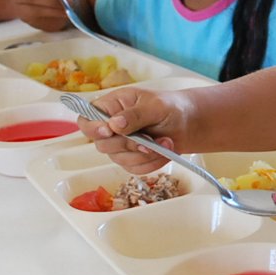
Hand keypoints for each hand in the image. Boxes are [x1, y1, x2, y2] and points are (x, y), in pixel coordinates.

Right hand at [77, 87, 195, 173]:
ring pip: (120, 160)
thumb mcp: (155, 105)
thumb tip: (115, 124)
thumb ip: (135, 114)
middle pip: (103, 145)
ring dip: (145, 154)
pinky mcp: (132, 159)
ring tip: (166, 142)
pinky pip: (135, 168)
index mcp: (110, 107)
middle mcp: (111, 127)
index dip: (93, 128)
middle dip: (129, 145)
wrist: (189, 123)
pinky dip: (152, 163)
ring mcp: (120, 146)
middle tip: (150, 140)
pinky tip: (165, 151)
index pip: (87, 120)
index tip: (109, 131)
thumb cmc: (171, 107)